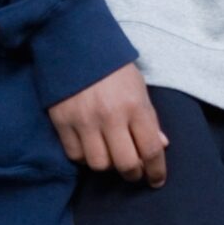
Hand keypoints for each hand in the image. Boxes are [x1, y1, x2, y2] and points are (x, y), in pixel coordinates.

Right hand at [47, 64, 168, 185]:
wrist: (74, 44)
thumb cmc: (112, 67)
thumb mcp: (139, 87)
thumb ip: (149, 118)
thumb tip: (161, 146)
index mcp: (135, 105)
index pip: (150, 150)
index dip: (156, 170)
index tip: (157, 180)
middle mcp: (110, 116)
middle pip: (125, 164)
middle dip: (133, 174)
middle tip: (134, 172)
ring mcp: (84, 121)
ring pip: (98, 164)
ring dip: (107, 165)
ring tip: (110, 154)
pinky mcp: (62, 122)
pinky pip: (75, 155)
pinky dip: (84, 157)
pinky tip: (90, 146)